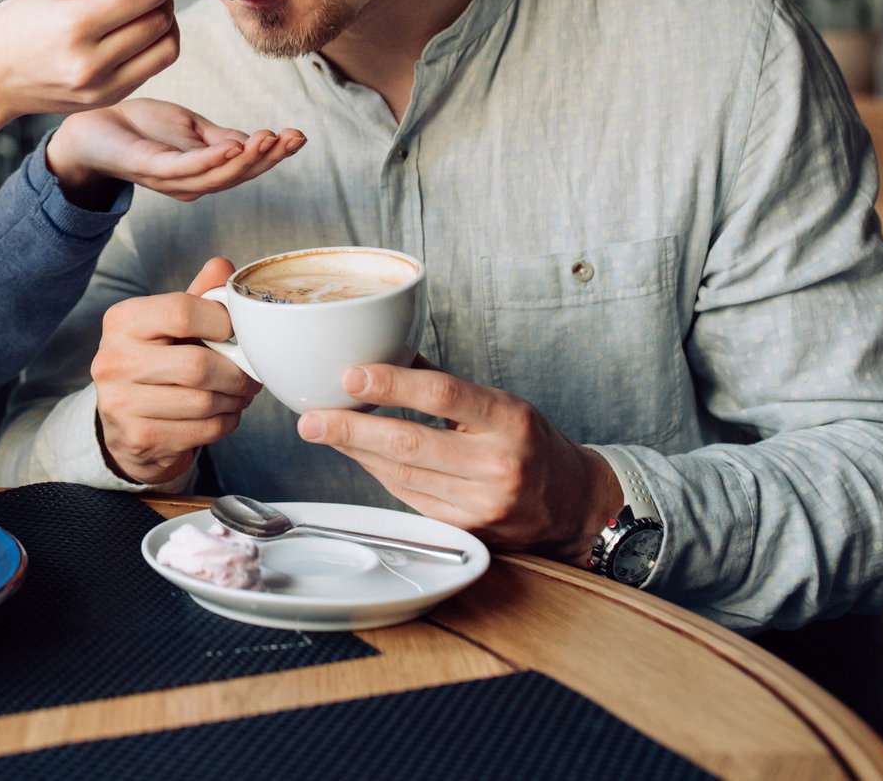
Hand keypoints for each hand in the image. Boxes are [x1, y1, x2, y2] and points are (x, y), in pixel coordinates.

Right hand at [0, 0, 182, 170]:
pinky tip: (133, 32)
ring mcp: (101, 87)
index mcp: (73, 26)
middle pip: (160, 21)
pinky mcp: (108, 100)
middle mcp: (90, 62)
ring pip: (166, 49)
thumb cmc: (16, 27)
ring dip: (167, 23)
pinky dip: (154, 45)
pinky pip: (152, 68)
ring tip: (146, 8)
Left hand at [48, 99, 304, 203]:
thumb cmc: (140, 127)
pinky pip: (185, 168)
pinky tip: (232, 147)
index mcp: (202, 172)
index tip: (299, 136)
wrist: (93, 124)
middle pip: (237, 176)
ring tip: (271, 138)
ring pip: (217, 176)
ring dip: (247, 159)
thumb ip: (221, 137)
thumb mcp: (190, 127)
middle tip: (294, 138)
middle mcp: (190, 183)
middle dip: (270, 158)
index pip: (245, 166)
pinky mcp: (150, 168)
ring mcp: (170, 179)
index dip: (274, 154)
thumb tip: (257, 141)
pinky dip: (211, 160)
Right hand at [92, 258, 261, 484]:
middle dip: (237, 373)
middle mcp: (113, 360)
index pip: (181, 310)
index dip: (222, 321)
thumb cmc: (156, 363)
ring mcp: (121, 404)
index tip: (236, 332)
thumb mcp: (169, 325)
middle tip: (251, 374)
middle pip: (198, 365)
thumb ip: (197, 296)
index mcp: (122, 320)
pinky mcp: (138, 438)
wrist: (125, 425)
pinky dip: (225, 422)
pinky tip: (223, 414)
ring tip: (239, 393)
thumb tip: (222, 266)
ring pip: (204, 402)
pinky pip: (202, 431)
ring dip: (235, 400)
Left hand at [295, 362, 623, 561]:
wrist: (572, 506)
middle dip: (351, 429)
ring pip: (402, 475)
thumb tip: (386, 351)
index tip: (349, 375)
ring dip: (356, 452)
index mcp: (510, 420)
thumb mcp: (501, 404)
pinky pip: (409, 498)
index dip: (392, 383)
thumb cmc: (531, 445)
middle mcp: (498, 464)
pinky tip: (357, 455)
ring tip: (322, 430)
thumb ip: (444, 384)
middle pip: (411, 444)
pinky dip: (378, 474)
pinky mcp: (466, 532)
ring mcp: (483, 505)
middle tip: (311, 418)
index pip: (443, 395)